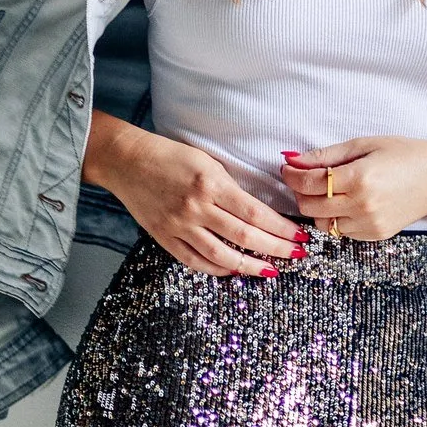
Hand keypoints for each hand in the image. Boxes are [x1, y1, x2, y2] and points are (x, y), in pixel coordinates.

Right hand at [82, 111, 307, 277]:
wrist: (127, 161)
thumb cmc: (170, 155)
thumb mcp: (207, 162)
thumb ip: (230, 187)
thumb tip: (259, 213)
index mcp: (211, 184)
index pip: (255, 214)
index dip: (281, 229)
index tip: (300, 235)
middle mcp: (197, 208)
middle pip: (245, 237)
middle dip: (276, 249)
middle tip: (296, 255)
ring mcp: (179, 226)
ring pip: (222, 256)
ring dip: (251, 266)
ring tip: (271, 270)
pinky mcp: (164, 238)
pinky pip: (195, 261)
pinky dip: (218, 269)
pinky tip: (234, 269)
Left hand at [280, 136, 426, 237]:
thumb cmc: (403, 154)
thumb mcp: (364, 144)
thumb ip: (326, 155)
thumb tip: (293, 160)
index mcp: (359, 177)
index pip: (310, 182)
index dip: (292, 175)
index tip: (287, 167)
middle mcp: (363, 204)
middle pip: (311, 205)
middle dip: (300, 191)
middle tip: (302, 177)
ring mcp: (369, 224)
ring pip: (323, 223)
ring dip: (315, 207)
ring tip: (323, 191)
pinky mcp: (375, 236)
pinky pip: (341, 232)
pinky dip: (335, 218)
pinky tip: (343, 203)